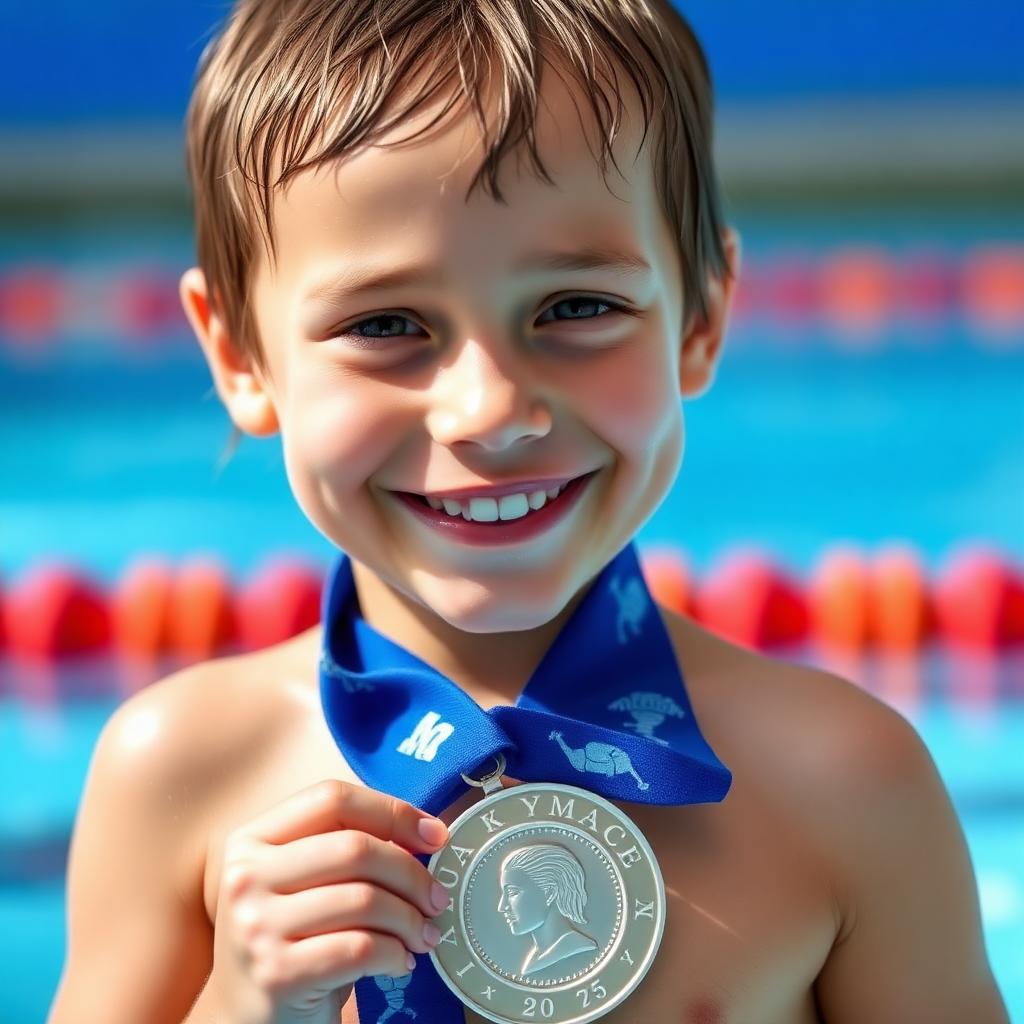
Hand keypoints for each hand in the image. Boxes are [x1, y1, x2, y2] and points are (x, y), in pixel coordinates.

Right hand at [208, 779, 448, 1023]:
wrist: (247, 1018)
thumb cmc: (293, 938)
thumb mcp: (303, 882)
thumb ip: (346, 847)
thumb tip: (429, 832)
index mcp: (253, 839)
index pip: (332, 798)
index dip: (391, 811)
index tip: (434, 835)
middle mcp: (246, 876)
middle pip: (355, 848)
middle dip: (412, 873)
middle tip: (437, 898)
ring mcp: (256, 925)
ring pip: (365, 899)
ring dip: (410, 919)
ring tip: (423, 934)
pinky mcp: (276, 973)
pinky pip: (361, 948)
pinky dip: (395, 953)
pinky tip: (400, 961)